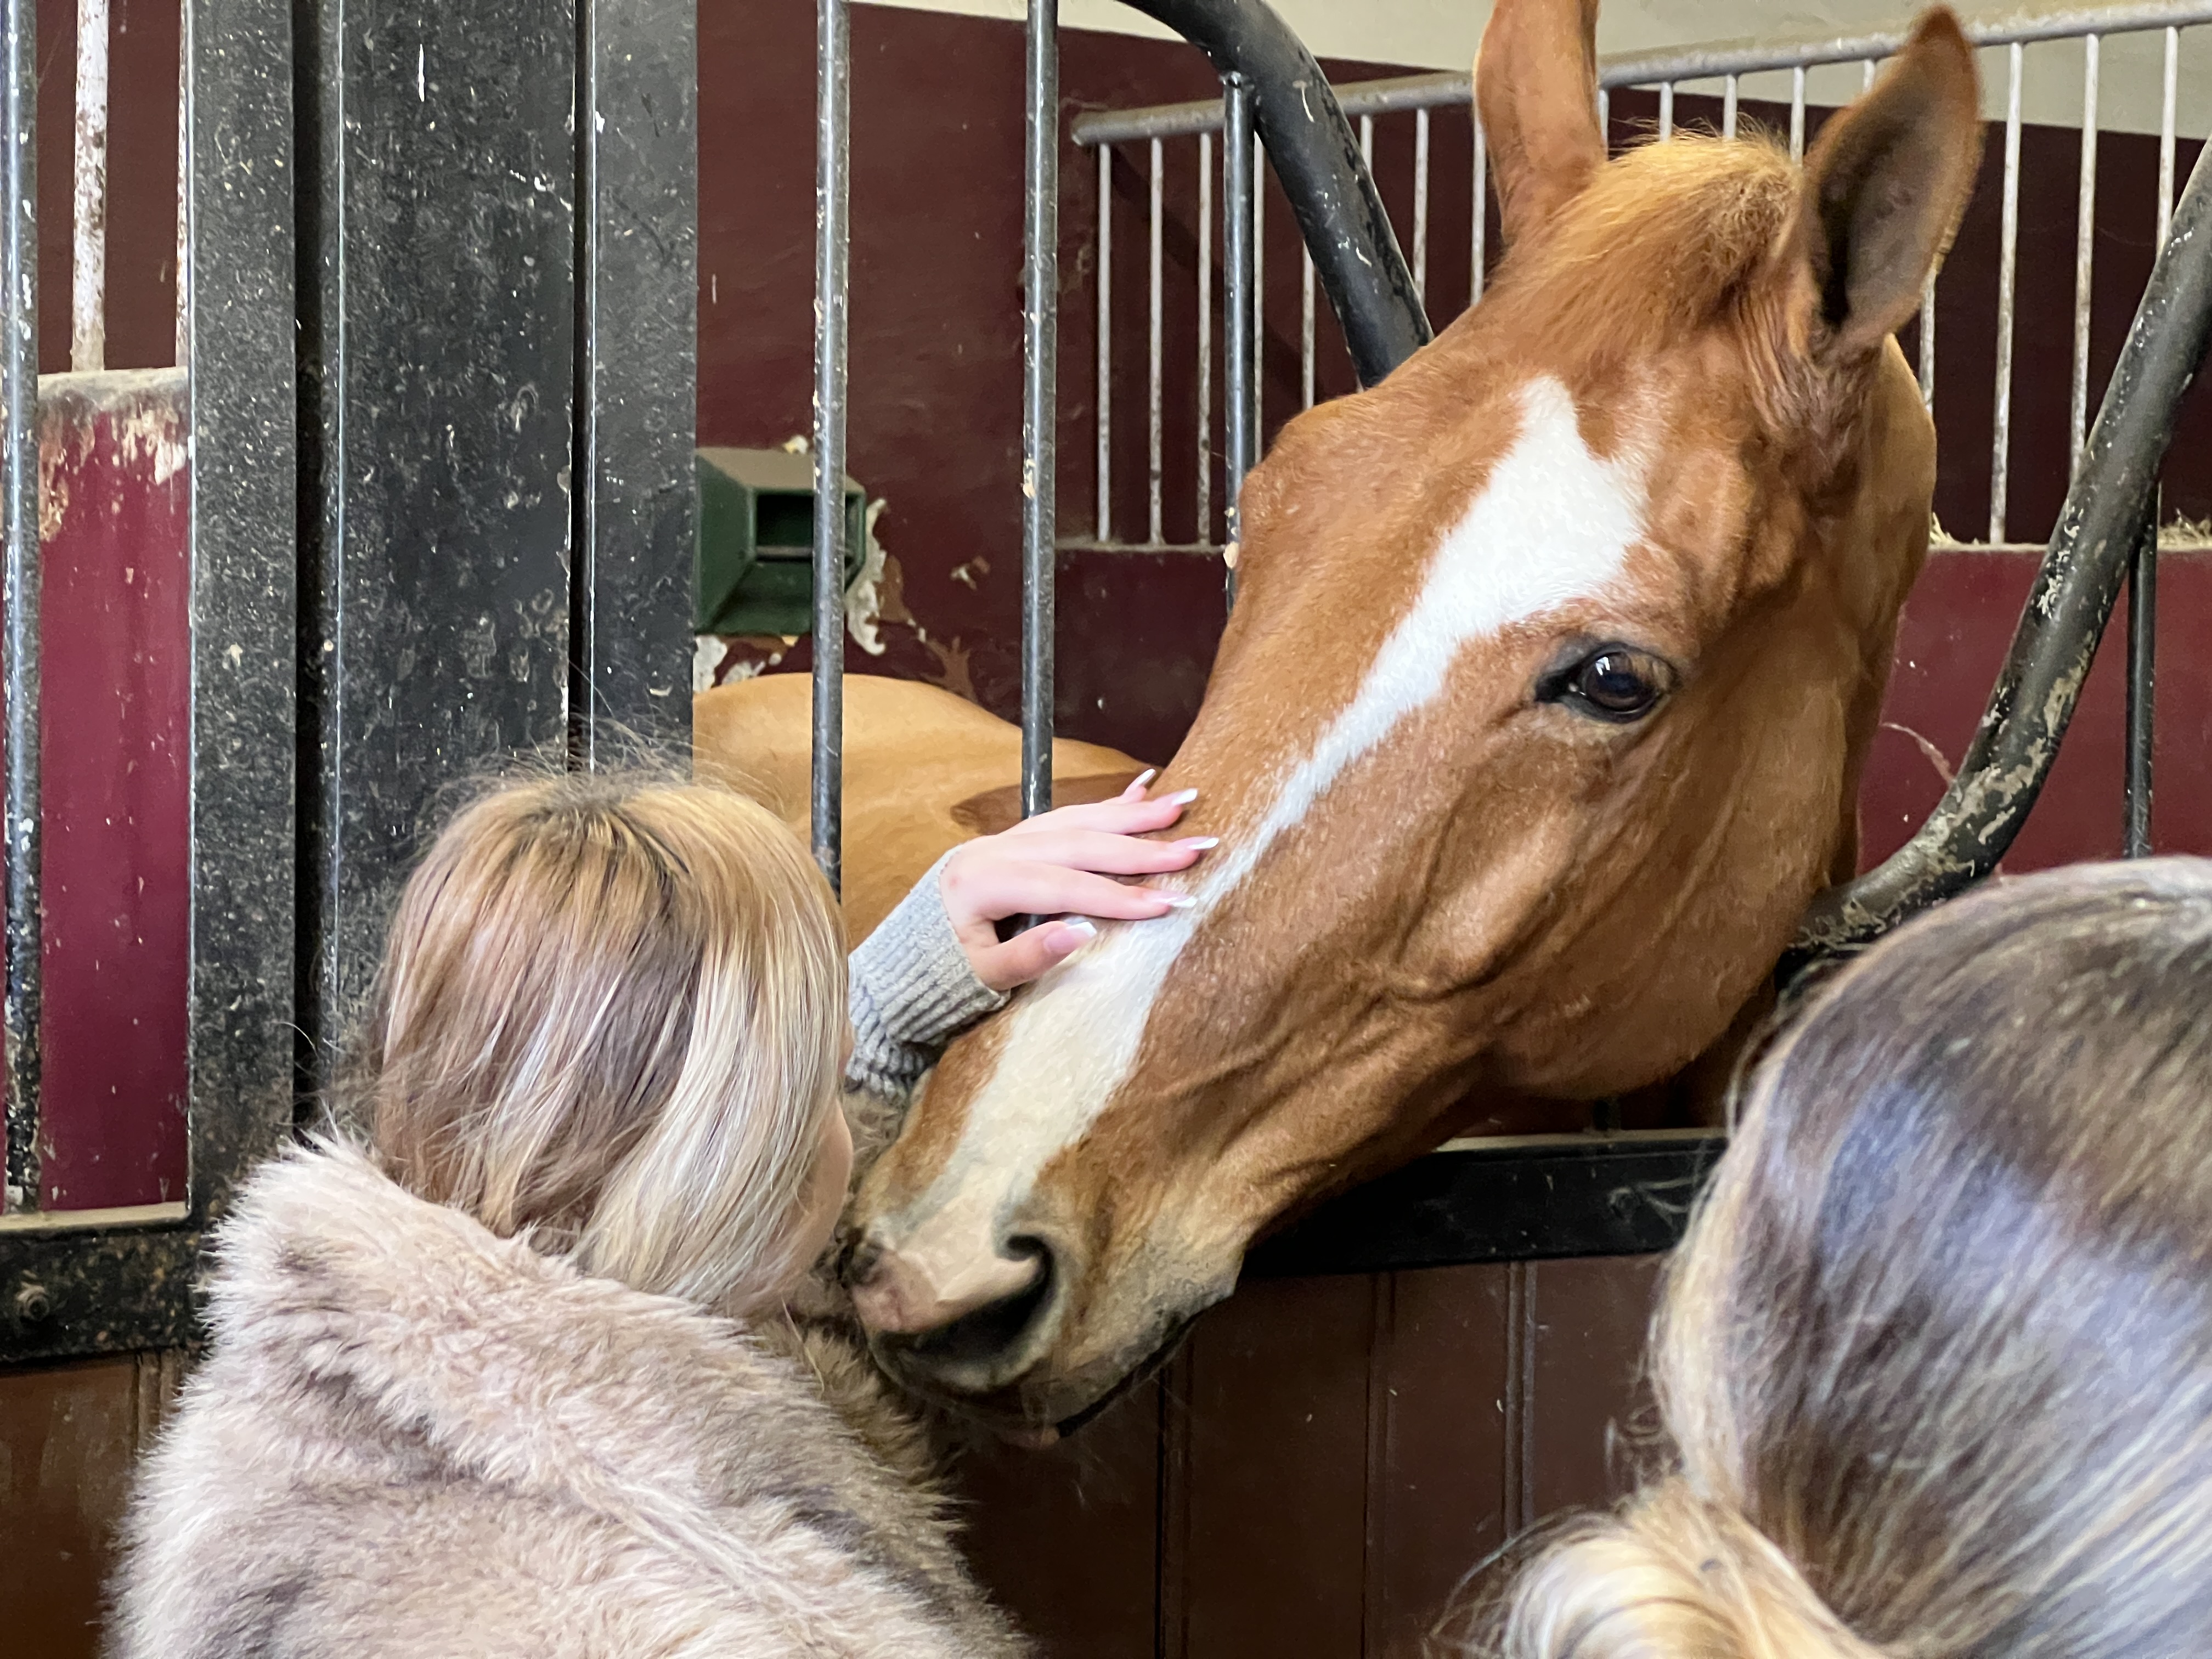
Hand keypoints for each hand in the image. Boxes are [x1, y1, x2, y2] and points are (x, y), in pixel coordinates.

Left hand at [939, 772, 1216, 991]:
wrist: (902, 963)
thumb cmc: (941, 975)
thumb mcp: (979, 977)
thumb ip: (1028, 956)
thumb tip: (1082, 932)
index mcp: (982, 882)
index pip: (1064, 886)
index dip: (1118, 895)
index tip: (1168, 903)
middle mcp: (993, 850)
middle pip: (1077, 841)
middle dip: (1140, 844)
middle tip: (1196, 845)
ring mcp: (1002, 840)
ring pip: (1075, 819)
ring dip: (1130, 813)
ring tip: (1179, 803)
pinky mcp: (1011, 842)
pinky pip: (1063, 816)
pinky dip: (1103, 806)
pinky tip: (1140, 790)